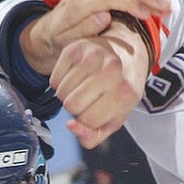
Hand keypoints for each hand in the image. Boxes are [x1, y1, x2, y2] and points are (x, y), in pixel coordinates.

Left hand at [20, 0, 169, 73]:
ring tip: (168, 5)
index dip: (130, 4)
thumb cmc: (58, 42)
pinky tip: (156, 2)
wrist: (46, 33)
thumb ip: (82, 30)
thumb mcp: (65, 42)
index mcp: (77, 3)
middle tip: (168, 7)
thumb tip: (104, 16)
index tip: (148, 15)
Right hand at [53, 27, 150, 148]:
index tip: (96, 111)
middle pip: (71, 106)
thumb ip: (93, 136)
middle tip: (88, 99)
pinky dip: (61, 83)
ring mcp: (92, 56)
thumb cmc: (122, 90)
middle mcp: (111, 71)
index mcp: (124, 93)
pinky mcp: (76, 48)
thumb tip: (70, 126)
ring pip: (61, 93)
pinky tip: (75, 78)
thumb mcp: (116, 119)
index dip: (88, 120)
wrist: (129, 55)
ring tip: (83, 88)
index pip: (87, 120)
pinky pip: (54, 79)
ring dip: (68, 95)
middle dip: (76, 108)